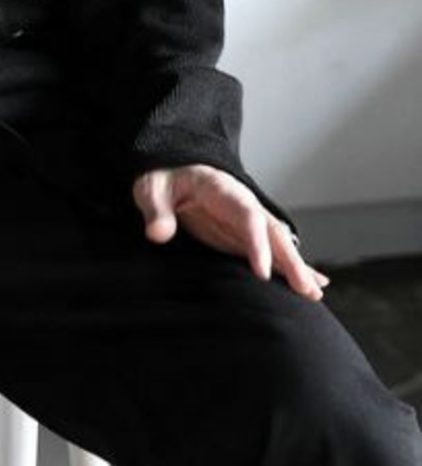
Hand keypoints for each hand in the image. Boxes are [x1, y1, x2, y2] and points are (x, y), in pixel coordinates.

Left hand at [133, 164, 329, 301]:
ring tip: (314, 293)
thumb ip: (156, 209)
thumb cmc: (162, 178)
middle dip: (290, 259)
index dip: (256, 243)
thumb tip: (158, 234)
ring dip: (296, 267)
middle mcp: (242, 205)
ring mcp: (245, 222)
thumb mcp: (151, 188)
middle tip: (305, 288)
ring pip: (278, 244)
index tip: (262, 271)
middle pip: (272, 231)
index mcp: (222, 189)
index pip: (246, 215)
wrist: (170, 171)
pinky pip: (272, 252)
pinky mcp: (242, 237)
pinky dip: (290, 268)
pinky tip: (311, 286)